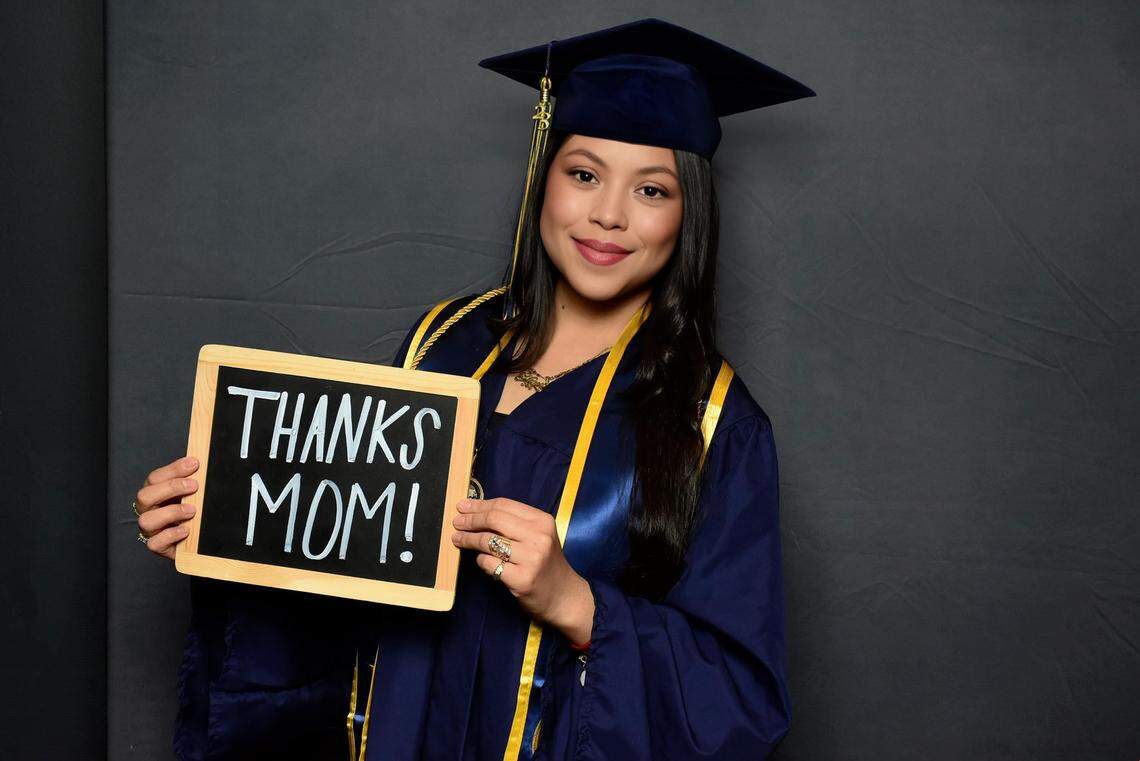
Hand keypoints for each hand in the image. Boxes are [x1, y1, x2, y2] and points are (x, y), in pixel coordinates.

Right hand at [135, 455, 199, 559]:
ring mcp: (152, 529)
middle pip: (144, 496)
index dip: (173, 470)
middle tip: (194, 486)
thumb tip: (201, 464)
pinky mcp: (159, 546)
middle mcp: (149, 511)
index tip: (194, 464)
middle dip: (170, 488)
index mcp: (155, 493)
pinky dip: (170, 535)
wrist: (198, 541)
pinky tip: (186, 530)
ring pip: (146, 520)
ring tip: (192, 511)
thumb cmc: (194, 512)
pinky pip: (154, 543)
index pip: (155, 478)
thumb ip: (194, 481)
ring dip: (171, 512)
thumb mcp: (193, 494)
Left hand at [452, 497, 594, 643]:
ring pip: (488, 541)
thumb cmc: (546, 564)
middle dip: (470, 520)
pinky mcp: (521, 579)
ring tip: (458, 539)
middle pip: (494, 519)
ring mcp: (531, 559)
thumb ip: (514, 523)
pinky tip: (480, 560)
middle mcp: (538, 537)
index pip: (504, 505)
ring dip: (468, 539)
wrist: (564, 596)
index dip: (479, 505)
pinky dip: (480, 560)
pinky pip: (489, 563)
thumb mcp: (539, 536)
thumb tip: (477, 510)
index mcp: (542, 521)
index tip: (463, 506)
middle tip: (457, 522)